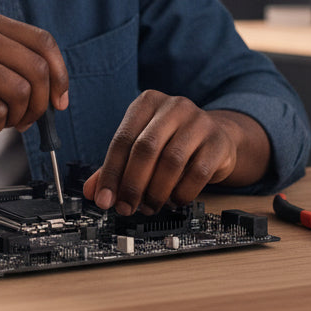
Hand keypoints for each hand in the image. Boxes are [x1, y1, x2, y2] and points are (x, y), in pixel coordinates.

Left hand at [81, 91, 242, 214]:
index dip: (110, 173)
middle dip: (132, 184)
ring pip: (171, 162)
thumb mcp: (141, 146)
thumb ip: (115, 167)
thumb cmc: (172, 141)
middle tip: (125, 207)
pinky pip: (197, 173)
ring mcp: (199, 122)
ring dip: (156, 192)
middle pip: (146, 149)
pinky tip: (173, 200)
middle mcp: (173, 107)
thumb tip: (92, 192)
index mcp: (147, 103)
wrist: (217, 136)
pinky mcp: (218, 142)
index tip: (103, 200)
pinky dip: (181, 193)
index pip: (122, 139)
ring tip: (149, 206)